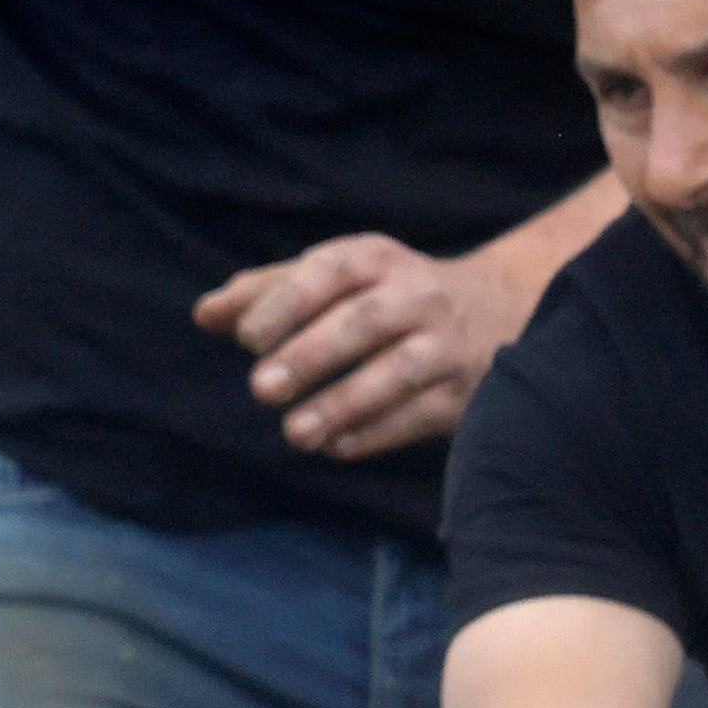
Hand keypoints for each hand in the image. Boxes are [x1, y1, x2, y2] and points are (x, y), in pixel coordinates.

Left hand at [193, 234, 525, 459]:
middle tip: (261, 388)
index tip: (246, 338)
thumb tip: (205, 314)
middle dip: (310, 353)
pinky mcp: (465, 392)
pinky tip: (337, 446)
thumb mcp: (337, 279)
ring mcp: (447, 344)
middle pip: (363, 322)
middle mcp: (418, 296)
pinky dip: (377, 432)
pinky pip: (420, 414)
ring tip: (295, 433)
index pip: (330, 271)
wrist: (502, 309)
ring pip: (397, 372)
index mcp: (377, 261)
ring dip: (343, 403)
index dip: (287, 301)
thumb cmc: (387, 295)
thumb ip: (269, 292)